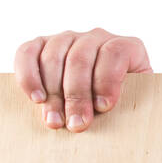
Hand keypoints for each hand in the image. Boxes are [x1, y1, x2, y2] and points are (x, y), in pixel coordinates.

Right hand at [14, 28, 151, 131]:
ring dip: (53, 94)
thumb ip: (127, 101)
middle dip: (77, 95)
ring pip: (54, 57)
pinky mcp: (41, 45)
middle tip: (76, 124)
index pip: (115, 53)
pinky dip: (28, 76)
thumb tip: (105, 112)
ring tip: (55, 121)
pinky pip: (27, 53)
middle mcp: (97, 37)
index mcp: (127, 47)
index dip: (107, 80)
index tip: (103, 107)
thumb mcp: (134, 101)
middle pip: (80, 59)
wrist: (103, 101)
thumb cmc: (122, 104)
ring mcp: (68, 38)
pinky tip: (37, 99)